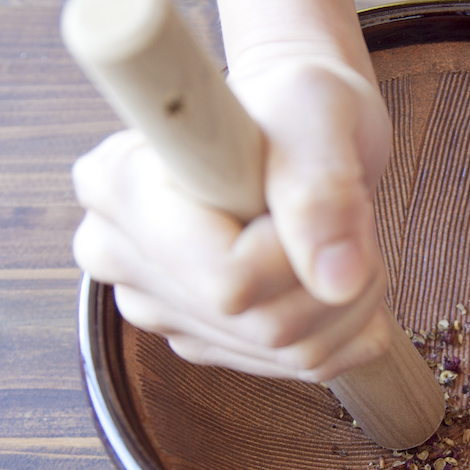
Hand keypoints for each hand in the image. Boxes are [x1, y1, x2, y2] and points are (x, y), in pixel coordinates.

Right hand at [72, 56, 395, 380]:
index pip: (228, 281)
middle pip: (262, 326)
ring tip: (340, 232)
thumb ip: (321, 190)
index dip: (296, 250)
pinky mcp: (202, 339)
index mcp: (118, 186)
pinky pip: (304, 366)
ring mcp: (160, 307)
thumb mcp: (315, 114)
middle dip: (338, 275)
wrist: (297, 127)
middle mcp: (120, 256)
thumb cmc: (294, 103)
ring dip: (351, 298)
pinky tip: (336, 270)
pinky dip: (348, 323)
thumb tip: (338, 281)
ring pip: (292, 352)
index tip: (306, 190)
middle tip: (346, 210)